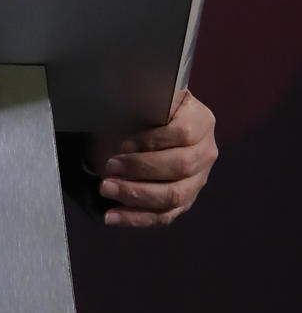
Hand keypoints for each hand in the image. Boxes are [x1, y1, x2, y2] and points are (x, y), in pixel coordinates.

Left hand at [91, 89, 216, 227]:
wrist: (156, 120)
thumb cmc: (149, 104)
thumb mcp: (149, 94)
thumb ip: (144, 96)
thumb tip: (126, 94)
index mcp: (200, 120)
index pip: (182, 133)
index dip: (152, 141)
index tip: (122, 144)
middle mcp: (206, 151)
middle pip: (180, 167)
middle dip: (140, 169)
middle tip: (109, 167)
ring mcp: (198, 180)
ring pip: (173, 196)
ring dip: (136, 195)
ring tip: (107, 189)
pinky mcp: (185, 201)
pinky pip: (165, 216)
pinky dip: (136, 218)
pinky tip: (112, 216)